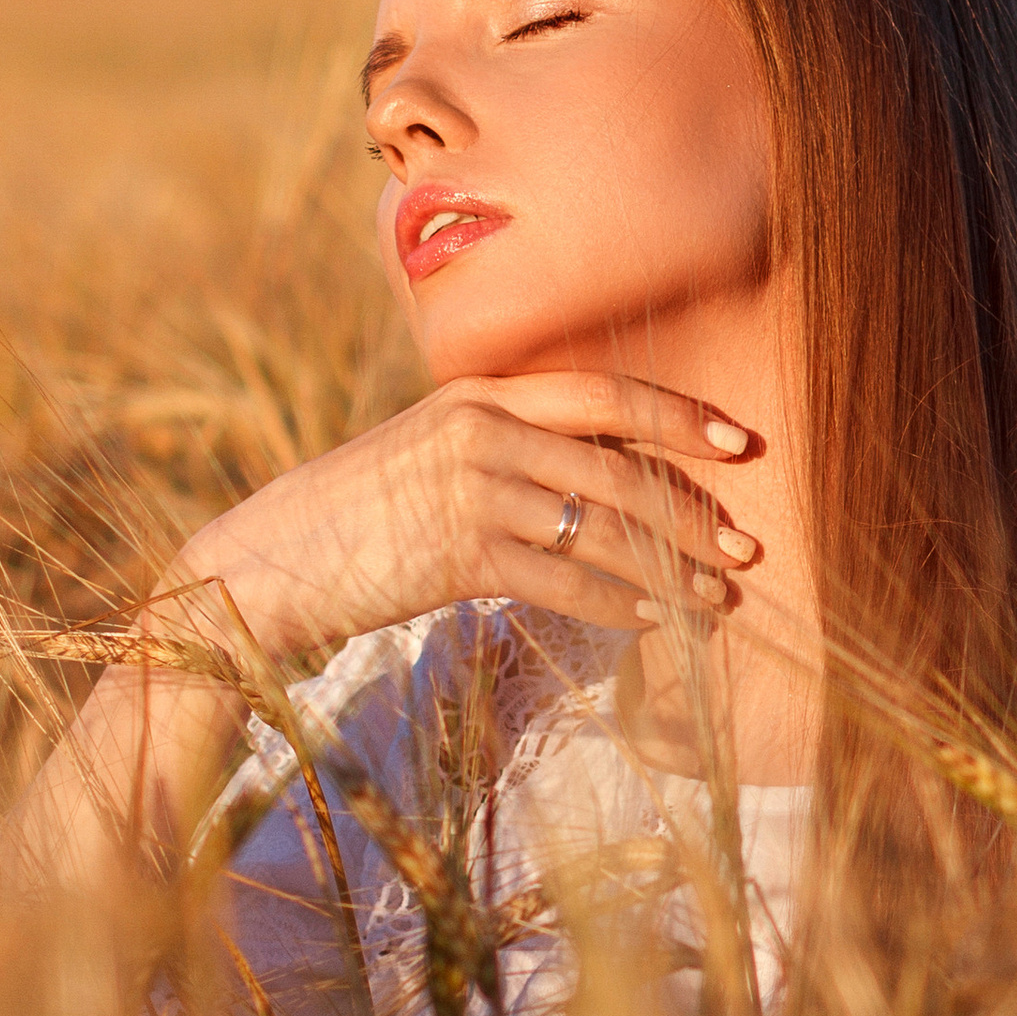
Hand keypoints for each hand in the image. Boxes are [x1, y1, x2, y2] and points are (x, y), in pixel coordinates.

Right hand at [166, 372, 762, 666]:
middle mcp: (482, 430)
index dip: (680, 417)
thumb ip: (505, 444)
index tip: (739, 443)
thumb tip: (595, 469)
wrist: (269, 557)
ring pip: (601, 527)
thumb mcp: (431, 450)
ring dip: (671, 568)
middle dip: (694, 512)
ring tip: (717, 599)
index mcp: (480, 393)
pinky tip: (654, 622)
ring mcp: (470, 490)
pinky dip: (619, 604)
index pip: (604, 394)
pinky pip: (564, 580)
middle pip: (619, 466)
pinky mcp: (458, 555)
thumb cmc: (359, 511)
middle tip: (746, 549)